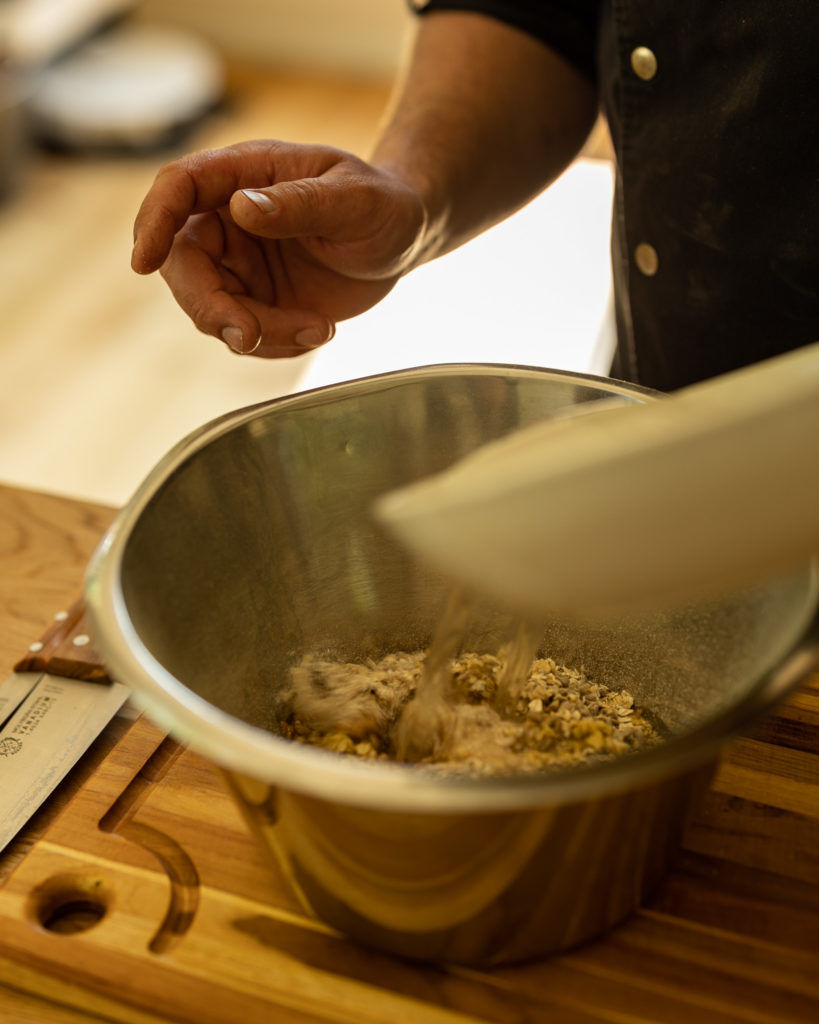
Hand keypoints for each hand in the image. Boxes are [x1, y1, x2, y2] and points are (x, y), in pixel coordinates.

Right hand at [131, 140, 427, 355]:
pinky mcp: (256, 302)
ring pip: (213, 310)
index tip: (144, 262)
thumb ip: (300, 203)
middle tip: (250, 335)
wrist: (402, 241)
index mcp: (243, 175)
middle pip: (182, 264)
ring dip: (258, 333)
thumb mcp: (353, 199)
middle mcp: (228, 220)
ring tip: (319, 329)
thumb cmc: (381, 203)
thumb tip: (239, 208)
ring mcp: (239, 265)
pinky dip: (276, 345)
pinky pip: (244, 335)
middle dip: (211, 308)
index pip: (178, 188)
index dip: (154, 222)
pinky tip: (318, 331)